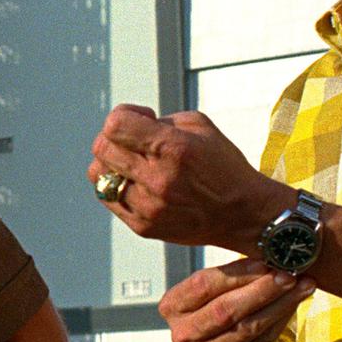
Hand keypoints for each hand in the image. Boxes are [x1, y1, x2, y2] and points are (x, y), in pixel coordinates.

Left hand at [88, 104, 290, 253]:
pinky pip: (108, 198)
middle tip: (133, 140)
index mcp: (172, 149)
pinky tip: (136, 182)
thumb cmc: (224, 168)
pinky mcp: (142, 226)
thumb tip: (131, 122)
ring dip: (110, 163)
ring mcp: (148, 206)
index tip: (139, 119)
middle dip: (114, 137)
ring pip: (97, 175)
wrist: (244, 215)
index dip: (123, 115)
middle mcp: (157, 179)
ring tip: (132, 163)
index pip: (115, 125)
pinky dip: (116, 186)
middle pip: (102, 147)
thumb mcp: (200, 127)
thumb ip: (160, 120)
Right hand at [158, 259, 311, 341]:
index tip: (265, 263)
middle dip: (261, 290)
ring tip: (301, 287)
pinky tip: (294, 306)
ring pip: (248, 326)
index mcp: (172, 306)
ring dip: (279, 304)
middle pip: (225, 309)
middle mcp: (183, 333)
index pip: (203, 285)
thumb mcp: (216, 292)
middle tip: (288, 275)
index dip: (236, 273)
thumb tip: (268, 257)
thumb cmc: (225, 313)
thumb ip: (231, 277)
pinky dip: (281, 321)